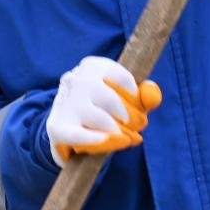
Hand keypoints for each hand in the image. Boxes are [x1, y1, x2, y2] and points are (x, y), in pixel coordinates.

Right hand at [45, 56, 161, 165]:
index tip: (140, 109)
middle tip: (138, 128)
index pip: (122, 78)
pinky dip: (99, 141)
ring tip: (127, 140)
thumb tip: (152, 97)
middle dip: (131, 118)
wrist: (69, 131)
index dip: (136, 98)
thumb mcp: (126, 99)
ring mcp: (65, 104)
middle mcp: (76, 80)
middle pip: (111, 100)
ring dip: (120, 134)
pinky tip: (111, 142)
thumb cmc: (103, 110)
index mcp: (92, 66)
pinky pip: (80, 136)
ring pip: (100, 120)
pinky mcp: (57, 127)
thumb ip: (145, 97)